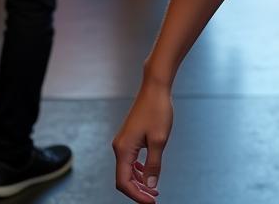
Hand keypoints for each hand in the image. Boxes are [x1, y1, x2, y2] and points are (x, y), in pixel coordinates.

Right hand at [113, 79, 172, 201]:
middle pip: (124, 178)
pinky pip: (130, 160)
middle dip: (138, 191)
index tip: (151, 202)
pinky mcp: (129, 137)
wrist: (155, 87)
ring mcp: (123, 141)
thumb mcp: (159, 140)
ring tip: (153, 190)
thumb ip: (153, 165)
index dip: (136, 195)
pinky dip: (138, 170)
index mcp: (123, 149)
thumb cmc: (157, 109)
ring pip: (126, 170)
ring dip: (138, 181)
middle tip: (154, 198)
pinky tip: (147, 173)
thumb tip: (149, 186)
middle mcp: (119, 147)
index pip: (124, 182)